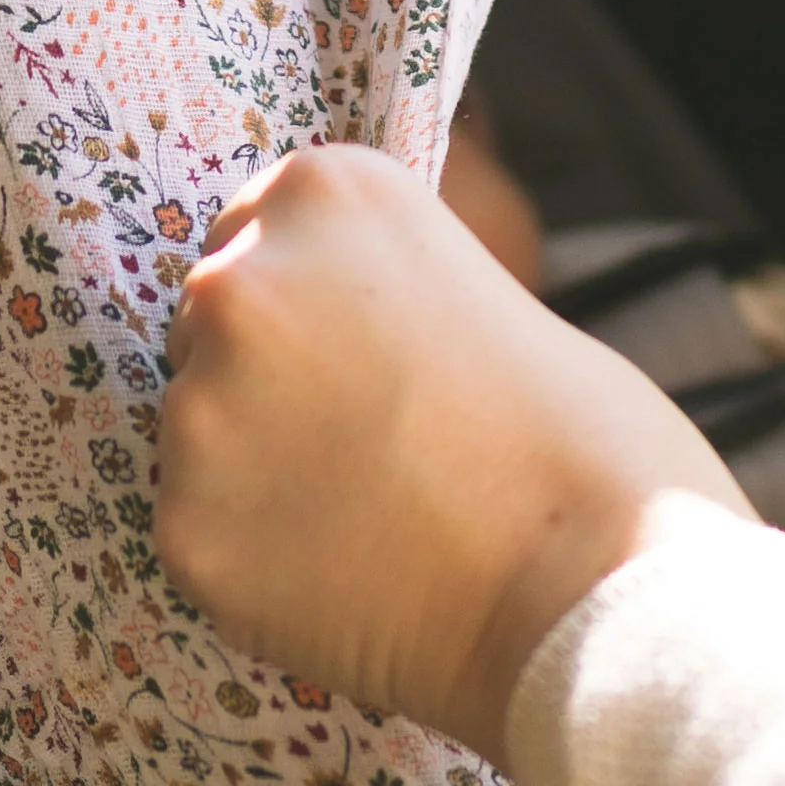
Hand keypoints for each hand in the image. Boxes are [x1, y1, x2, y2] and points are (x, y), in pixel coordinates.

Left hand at [156, 145, 750, 759]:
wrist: (600, 591)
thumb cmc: (592, 443)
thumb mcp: (496, 294)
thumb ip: (393, 297)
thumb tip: (351, 341)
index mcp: (328, 194)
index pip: (257, 230)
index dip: (309, 299)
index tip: (358, 351)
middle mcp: (242, 282)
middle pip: (210, 326)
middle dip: (268, 379)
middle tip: (369, 442)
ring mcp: (202, 408)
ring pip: (200, 435)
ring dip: (258, 471)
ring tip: (372, 517)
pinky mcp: (184, 527)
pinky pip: (203, 535)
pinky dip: (257, 559)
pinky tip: (347, 575)